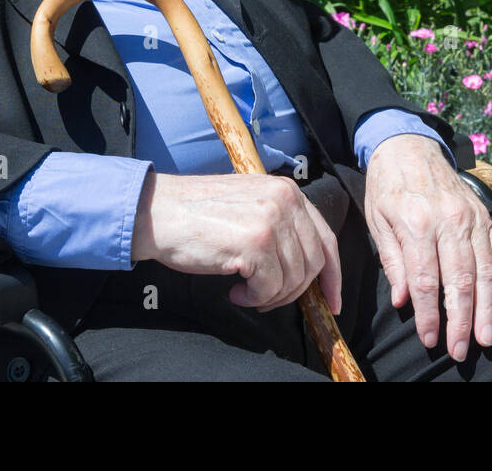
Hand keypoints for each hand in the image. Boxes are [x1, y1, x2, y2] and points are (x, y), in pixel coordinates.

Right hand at [132, 171, 341, 314]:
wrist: (158, 213)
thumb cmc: (198, 215)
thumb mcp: (250, 206)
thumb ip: (281, 225)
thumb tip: (307, 267)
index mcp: (287, 191)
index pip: (326, 238)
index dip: (333, 275)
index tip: (331, 301)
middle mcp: (285, 201)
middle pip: (314, 263)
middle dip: (294, 291)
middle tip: (267, 298)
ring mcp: (271, 221)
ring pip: (294, 279)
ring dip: (270, 296)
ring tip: (245, 291)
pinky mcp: (254, 243)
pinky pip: (270, 288)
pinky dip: (254, 297)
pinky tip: (235, 290)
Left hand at [364, 134, 491, 360]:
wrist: (410, 145)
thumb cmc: (388, 186)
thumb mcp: (377, 220)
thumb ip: (392, 261)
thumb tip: (402, 300)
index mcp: (417, 224)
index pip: (425, 281)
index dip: (429, 315)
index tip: (430, 340)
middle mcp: (448, 222)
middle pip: (459, 281)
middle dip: (461, 321)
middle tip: (460, 350)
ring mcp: (471, 219)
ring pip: (484, 272)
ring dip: (486, 310)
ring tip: (486, 338)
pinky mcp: (484, 216)